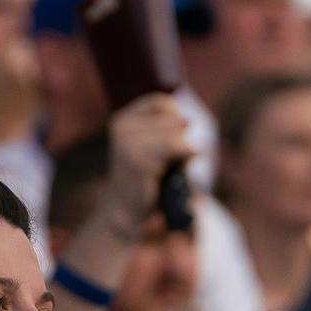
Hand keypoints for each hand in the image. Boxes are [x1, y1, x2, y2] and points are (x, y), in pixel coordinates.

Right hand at [100, 93, 189, 240]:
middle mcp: (122, 126)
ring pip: (177, 133)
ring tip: (169, 168)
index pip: (162, 102)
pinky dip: (185, 156)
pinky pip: (176, 147)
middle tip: (169, 161)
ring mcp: (127, 142)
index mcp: (124, 118)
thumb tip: (188, 120)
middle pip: (173, 118)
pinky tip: (178, 169)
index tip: (173, 140)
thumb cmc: (148, 177)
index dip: (176, 119)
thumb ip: (169, 127)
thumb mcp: (157, 145)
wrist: (128, 209)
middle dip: (181, 138)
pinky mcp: (138, 159)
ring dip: (183, 151)